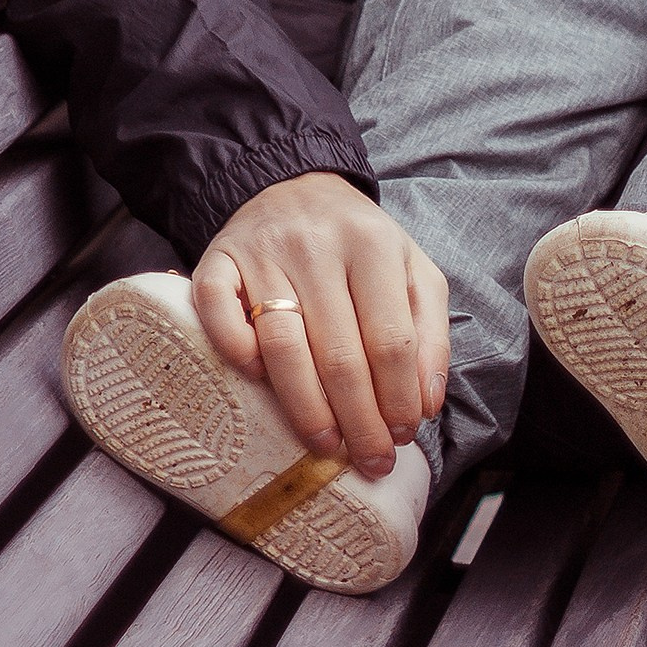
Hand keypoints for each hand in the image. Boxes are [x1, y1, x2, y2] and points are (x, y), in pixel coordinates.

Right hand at [193, 173, 449, 477]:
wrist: (295, 185)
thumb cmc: (359, 243)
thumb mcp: (413, 269)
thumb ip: (430, 332)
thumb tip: (426, 404)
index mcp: (373, 245)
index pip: (390, 339)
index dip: (398, 398)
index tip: (401, 437)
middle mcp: (317, 247)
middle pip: (340, 354)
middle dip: (359, 420)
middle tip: (369, 461)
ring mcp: (263, 254)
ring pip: (282, 347)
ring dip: (306, 409)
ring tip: (326, 446)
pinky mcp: (217, 260)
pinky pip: (218, 314)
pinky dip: (235, 352)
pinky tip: (257, 382)